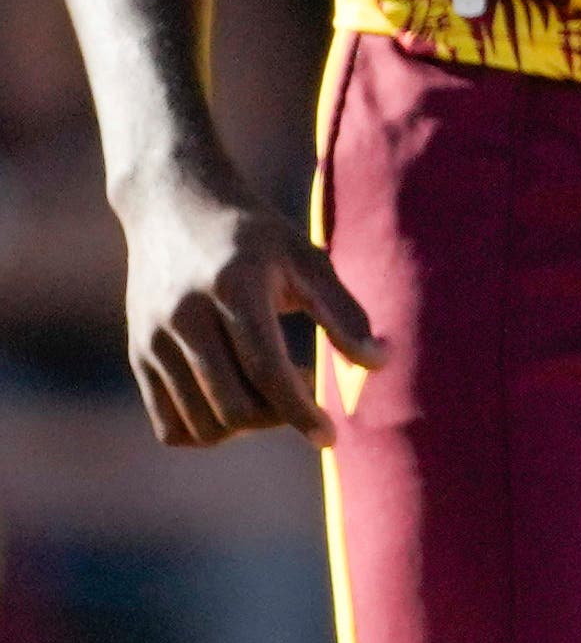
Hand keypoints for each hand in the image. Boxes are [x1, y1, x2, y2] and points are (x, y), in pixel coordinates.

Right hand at [114, 168, 370, 445]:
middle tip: (304, 389)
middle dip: (279, 417)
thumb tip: (379, 362)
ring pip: (202, 423)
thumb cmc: (253, 235)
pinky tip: (236, 402)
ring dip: (246, 427)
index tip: (329, 436)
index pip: (266, 371)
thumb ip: (343, 311)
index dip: (300, 412)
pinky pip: (170, 425)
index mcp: (232, 288)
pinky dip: (209, 431)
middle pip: (233, 405)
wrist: (173, 207)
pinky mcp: (138, 354)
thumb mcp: (306, 257)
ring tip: (271, 392)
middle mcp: (183, 317)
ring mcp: (152, 339)